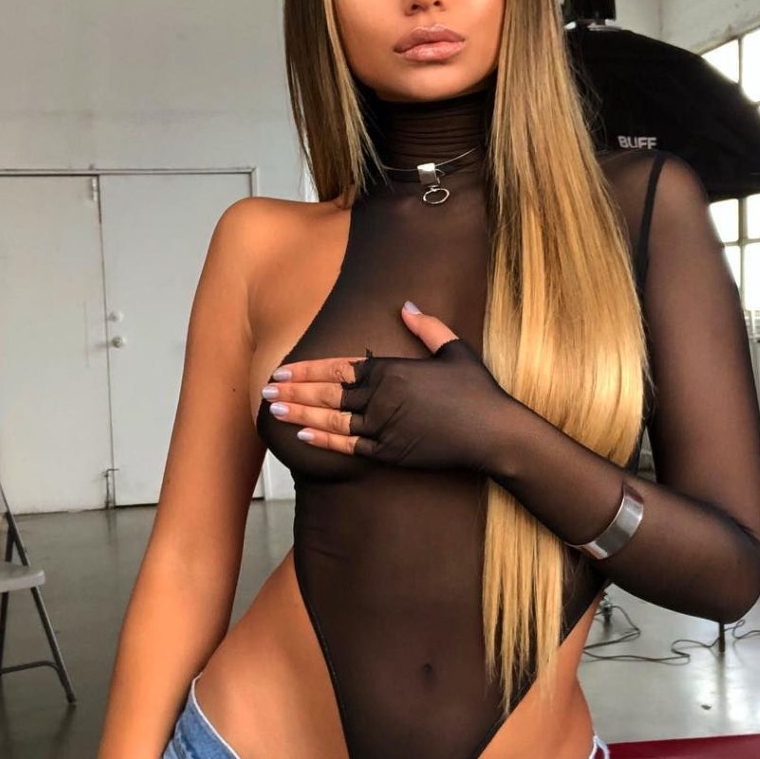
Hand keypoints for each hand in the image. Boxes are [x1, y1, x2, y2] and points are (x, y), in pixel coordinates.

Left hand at [263, 301, 514, 472]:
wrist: (493, 432)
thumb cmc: (477, 390)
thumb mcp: (453, 349)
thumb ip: (426, 326)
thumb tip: (405, 305)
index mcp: (393, 369)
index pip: (338, 367)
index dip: (307, 368)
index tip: (283, 369)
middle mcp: (382, 397)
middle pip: (327, 392)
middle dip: (293, 390)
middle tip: (266, 388)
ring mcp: (384, 427)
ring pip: (331, 420)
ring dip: (300, 414)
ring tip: (274, 410)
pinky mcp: (390, 453)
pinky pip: (349, 447)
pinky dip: (324, 441)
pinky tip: (302, 436)